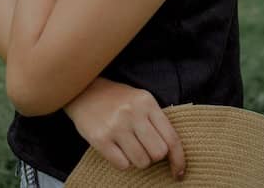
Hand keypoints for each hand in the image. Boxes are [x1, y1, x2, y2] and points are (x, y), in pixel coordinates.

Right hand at [63, 77, 185, 181]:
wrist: (84, 91)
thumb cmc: (118, 99)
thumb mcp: (140, 100)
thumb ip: (156, 120)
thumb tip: (173, 153)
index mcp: (146, 102)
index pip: (171, 137)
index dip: (179, 159)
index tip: (179, 173)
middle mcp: (132, 113)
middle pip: (158, 153)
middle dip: (154, 157)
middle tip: (144, 148)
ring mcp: (116, 126)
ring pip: (141, 162)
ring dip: (138, 160)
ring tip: (129, 147)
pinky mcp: (100, 138)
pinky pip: (123, 165)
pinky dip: (122, 162)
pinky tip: (116, 149)